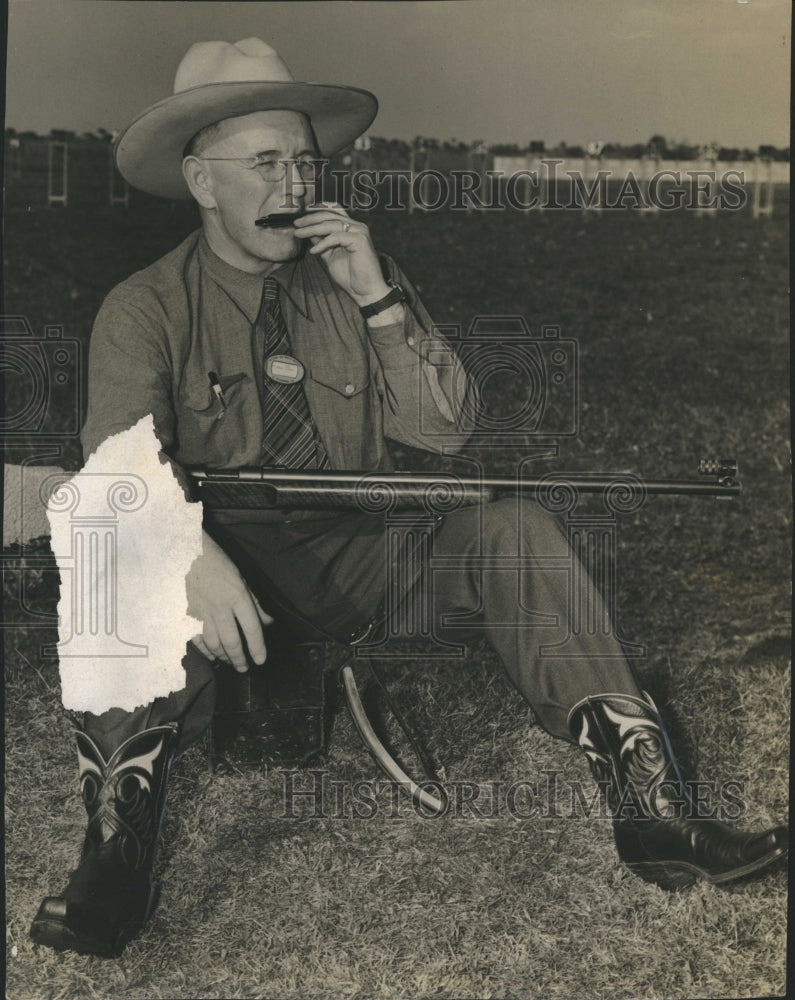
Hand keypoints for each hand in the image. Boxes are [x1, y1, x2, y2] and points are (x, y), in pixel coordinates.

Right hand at [186, 530, 272, 671]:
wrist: (186, 552)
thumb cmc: (217, 562)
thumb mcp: (241, 578)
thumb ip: (254, 602)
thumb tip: (268, 621)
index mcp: (237, 596)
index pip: (252, 628)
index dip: (257, 647)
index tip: (261, 660)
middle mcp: (220, 607)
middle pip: (232, 641)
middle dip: (239, 659)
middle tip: (244, 669)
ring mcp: (201, 612)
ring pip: (213, 644)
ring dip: (223, 657)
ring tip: (230, 663)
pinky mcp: (186, 615)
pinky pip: (196, 639)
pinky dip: (204, 651)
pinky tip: (210, 656)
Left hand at [293, 204, 390, 306]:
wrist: (366, 291)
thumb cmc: (351, 276)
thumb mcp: (331, 256)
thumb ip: (322, 243)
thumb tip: (308, 233)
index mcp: (352, 228)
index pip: (332, 213)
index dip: (315, 213)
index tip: (300, 221)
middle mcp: (357, 226)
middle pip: (330, 215)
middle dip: (310, 219)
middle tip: (296, 224)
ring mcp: (359, 231)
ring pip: (331, 224)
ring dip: (312, 229)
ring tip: (299, 234)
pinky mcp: (360, 240)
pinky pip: (336, 237)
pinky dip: (323, 243)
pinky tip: (313, 251)